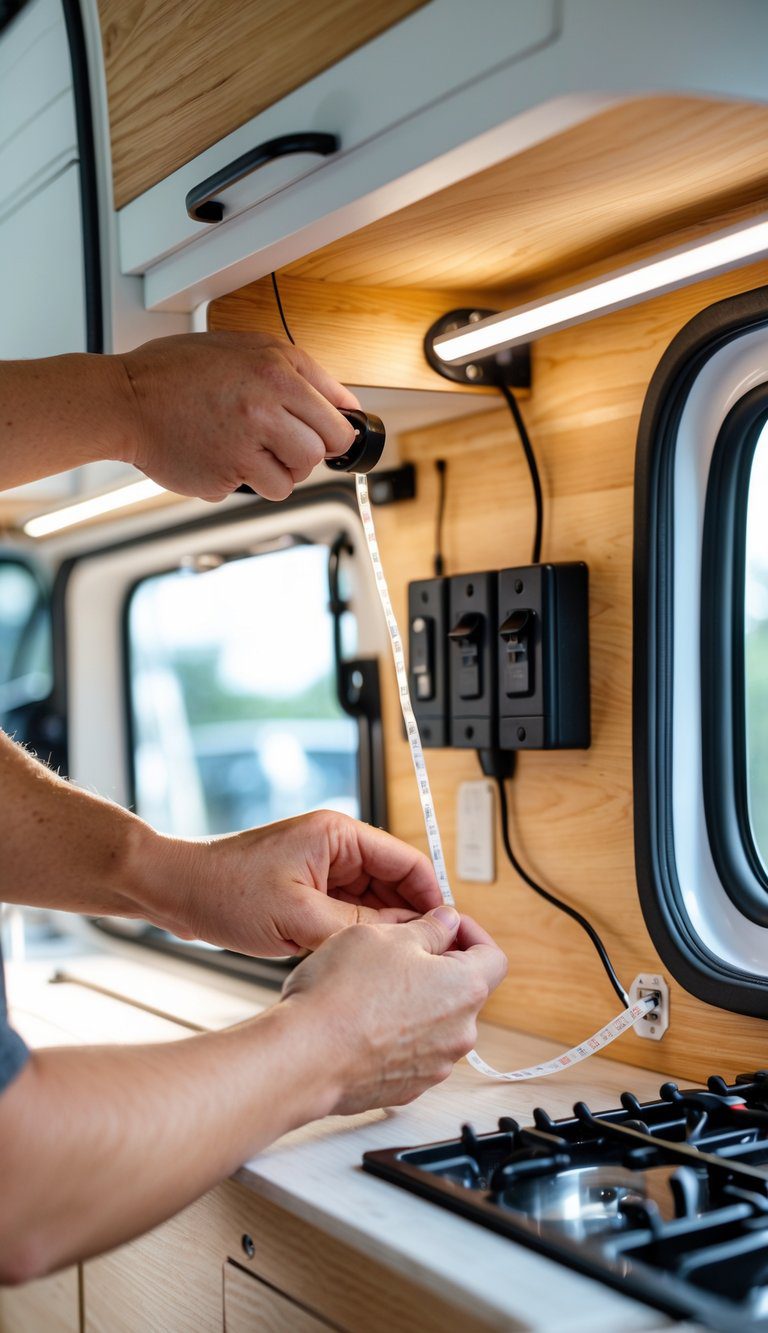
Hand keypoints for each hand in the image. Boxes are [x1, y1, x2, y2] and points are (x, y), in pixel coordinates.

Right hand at [117, 332, 359, 501]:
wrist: (125, 399)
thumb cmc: (175, 372)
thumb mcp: (241, 347)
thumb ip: (294, 370)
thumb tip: (340, 403)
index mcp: (276, 368)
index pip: (337, 415)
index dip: (335, 431)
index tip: (328, 438)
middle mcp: (266, 404)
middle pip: (321, 450)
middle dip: (309, 454)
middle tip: (284, 447)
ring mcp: (247, 442)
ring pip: (295, 477)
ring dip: (279, 472)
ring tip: (249, 453)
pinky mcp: (228, 473)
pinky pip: (260, 490)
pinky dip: (247, 483)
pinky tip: (224, 460)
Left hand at [156, 810, 444, 956]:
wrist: (173, 891)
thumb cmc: (223, 890)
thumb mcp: (297, 916)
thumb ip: (356, 926)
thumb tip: (403, 938)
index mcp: (339, 834)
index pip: (407, 861)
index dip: (433, 898)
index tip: (448, 933)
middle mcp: (335, 846)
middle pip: (395, 882)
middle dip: (411, 918)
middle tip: (429, 958)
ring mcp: (321, 868)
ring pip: (373, 901)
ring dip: (383, 930)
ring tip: (397, 965)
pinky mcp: (307, 890)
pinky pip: (348, 912)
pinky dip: (358, 934)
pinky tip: (363, 960)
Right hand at [282, 908, 508, 1112]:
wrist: (305, 1057)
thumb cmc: (342, 995)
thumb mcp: (386, 935)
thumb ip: (428, 928)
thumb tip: (446, 923)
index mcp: (464, 989)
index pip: (493, 956)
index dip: (470, 934)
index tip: (444, 926)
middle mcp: (459, 1033)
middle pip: (463, 990)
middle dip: (436, 967)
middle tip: (398, 951)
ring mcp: (434, 1066)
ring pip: (435, 1022)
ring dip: (414, 1001)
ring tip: (370, 987)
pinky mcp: (407, 1088)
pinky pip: (411, 1051)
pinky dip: (396, 1034)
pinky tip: (361, 1020)